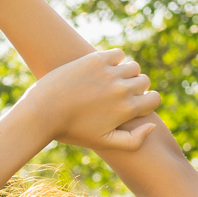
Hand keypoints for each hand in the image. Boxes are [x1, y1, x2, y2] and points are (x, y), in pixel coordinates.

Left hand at [23, 49, 160, 151]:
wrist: (43, 112)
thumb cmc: (72, 130)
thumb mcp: (103, 142)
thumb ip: (133, 141)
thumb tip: (153, 125)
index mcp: (126, 110)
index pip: (155, 100)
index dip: (146, 103)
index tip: (134, 105)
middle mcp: (122, 89)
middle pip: (145, 82)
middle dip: (136, 88)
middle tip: (118, 95)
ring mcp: (109, 72)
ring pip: (133, 67)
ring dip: (126, 73)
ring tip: (111, 82)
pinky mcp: (95, 59)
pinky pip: (118, 54)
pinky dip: (115, 60)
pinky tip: (103, 70)